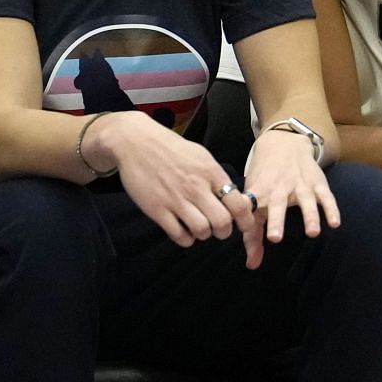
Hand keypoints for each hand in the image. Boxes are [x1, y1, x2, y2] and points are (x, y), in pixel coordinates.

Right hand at [98, 112, 262, 263]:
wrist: (136, 142)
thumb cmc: (171, 149)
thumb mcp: (201, 156)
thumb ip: (217, 177)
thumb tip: (235, 198)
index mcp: (210, 172)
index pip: (238, 204)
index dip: (245, 220)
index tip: (244, 225)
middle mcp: (195, 187)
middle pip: (222, 222)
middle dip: (224, 231)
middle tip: (220, 229)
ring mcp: (175, 199)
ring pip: (202, 231)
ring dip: (204, 235)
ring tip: (200, 229)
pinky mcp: (157, 209)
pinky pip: (179, 235)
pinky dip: (186, 239)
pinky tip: (184, 231)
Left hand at [244, 127, 338, 250]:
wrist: (283, 144)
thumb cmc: (264, 179)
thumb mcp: (254, 200)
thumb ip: (253, 235)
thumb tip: (252, 266)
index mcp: (259, 192)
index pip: (251, 209)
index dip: (247, 223)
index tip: (246, 235)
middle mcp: (279, 188)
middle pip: (277, 205)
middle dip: (276, 220)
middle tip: (275, 238)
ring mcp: (300, 185)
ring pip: (305, 201)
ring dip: (309, 217)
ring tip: (313, 234)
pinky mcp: (317, 183)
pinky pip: (326, 197)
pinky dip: (331, 209)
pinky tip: (335, 223)